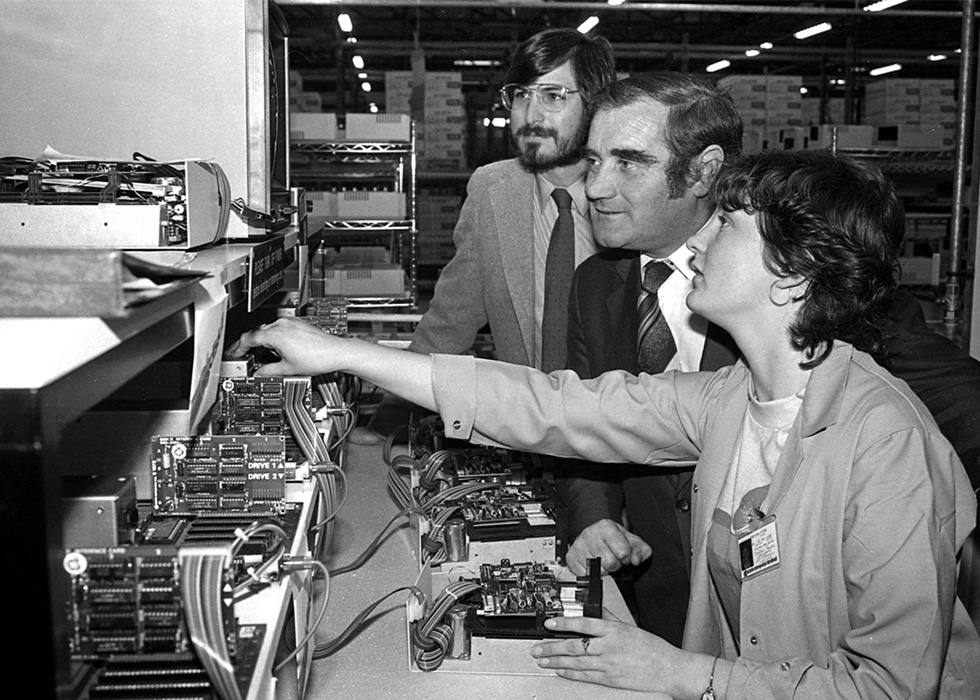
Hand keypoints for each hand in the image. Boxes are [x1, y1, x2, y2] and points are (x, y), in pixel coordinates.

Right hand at [228, 317, 350, 376]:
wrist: (335, 352)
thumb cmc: (317, 358)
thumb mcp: (288, 369)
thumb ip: (268, 372)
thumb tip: (258, 375)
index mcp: (275, 334)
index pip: (248, 338)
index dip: (238, 348)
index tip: (234, 354)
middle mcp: (282, 324)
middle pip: (257, 333)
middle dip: (251, 346)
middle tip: (247, 357)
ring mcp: (291, 322)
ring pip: (269, 330)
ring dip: (264, 342)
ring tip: (267, 356)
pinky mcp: (298, 324)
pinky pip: (280, 329)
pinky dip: (275, 338)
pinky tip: (280, 349)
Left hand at [529, 616, 686, 694]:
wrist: (669, 669)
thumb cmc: (652, 648)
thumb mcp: (629, 626)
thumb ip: (609, 617)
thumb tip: (594, 608)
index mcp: (614, 630)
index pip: (583, 624)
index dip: (563, 623)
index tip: (549, 623)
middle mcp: (609, 647)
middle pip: (574, 646)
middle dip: (552, 647)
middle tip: (537, 648)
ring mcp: (608, 665)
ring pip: (576, 663)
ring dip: (555, 661)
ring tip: (542, 660)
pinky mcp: (610, 680)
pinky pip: (585, 676)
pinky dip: (570, 673)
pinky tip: (560, 671)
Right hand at [565, 519, 651, 575]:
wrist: (593, 534)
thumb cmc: (613, 539)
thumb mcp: (631, 541)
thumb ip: (641, 550)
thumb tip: (636, 561)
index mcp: (607, 527)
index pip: (623, 553)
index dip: (626, 558)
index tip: (623, 555)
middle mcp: (590, 534)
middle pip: (610, 563)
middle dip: (615, 565)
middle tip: (612, 559)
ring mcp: (579, 545)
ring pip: (598, 571)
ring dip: (603, 570)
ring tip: (603, 562)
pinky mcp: (570, 557)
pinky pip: (585, 575)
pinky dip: (591, 574)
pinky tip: (592, 565)